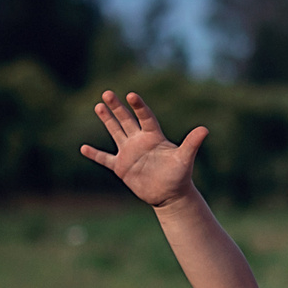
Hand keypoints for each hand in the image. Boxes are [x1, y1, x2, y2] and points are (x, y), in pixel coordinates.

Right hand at [81, 91, 208, 208]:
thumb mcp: (185, 158)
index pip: (145, 117)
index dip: (139, 107)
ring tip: (98, 105)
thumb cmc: (180, 176)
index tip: (131, 95)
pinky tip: (83, 148)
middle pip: (126, 120)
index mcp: (154, 136)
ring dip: (107, 120)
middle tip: (107, 92)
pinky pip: (105, 159)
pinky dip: (95, 154)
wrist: (170, 195)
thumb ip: (192, 143)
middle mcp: (140, 141)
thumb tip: (205, 129)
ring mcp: (129, 153)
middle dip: (117, 107)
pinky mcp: (122, 167)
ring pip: (116, 132)